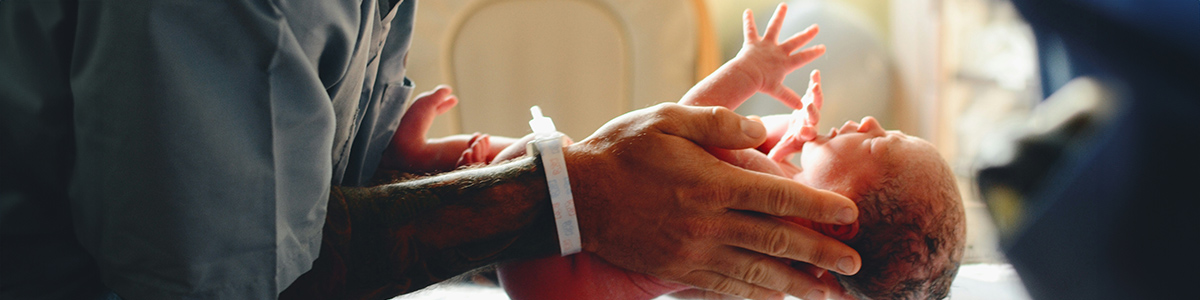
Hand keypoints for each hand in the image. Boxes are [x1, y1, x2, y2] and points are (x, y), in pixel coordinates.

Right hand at [565, 103, 860, 299]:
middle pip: (778, 242)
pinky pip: (726, 287)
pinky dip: (756, 295)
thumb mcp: (668, 118)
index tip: (850, 216)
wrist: (575, 197)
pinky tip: (777, 297)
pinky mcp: (678, 270)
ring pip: (758, 274)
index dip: (819, 208)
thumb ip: (719, 123)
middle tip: (856, 264)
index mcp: (711, 183)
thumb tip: (763, 130)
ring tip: (830, 293)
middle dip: (822, 255)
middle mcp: (708, 223)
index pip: (779, 198)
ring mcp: (693, 252)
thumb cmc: (622, 151)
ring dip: (798, 285)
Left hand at [734, 3, 824, 108]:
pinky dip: (747, 21)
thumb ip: (789, 97)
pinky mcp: (753, 42)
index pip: (803, 57)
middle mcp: (778, 51)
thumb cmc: (761, 84)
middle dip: (806, 35)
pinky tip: (747, 11)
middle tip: (816, 27)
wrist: (747, 76)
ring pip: (774, 28)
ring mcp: (766, 45)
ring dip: (779, 17)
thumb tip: (801, 108)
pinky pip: (750, 30)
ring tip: (783, 6)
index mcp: (785, 63)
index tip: (823, 48)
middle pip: (795, 41)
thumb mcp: (777, 91)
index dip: (813, 53)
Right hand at [766, 70, 822, 161]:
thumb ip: (778, 154)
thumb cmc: (791, 141)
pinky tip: (815, 73)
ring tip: (815, 85)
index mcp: (805, 135)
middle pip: (814, 117)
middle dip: (812, 112)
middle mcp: (811, 123)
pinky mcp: (810, 100)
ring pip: (816, 102)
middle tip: (809, 107)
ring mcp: (812, 110)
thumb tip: (771, 162)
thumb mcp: (782, 148)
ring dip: (816, 94)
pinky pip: (813, 91)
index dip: (807, 133)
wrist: (799, 132)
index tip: (804, 132)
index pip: (807, 135)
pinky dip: (815, 82)